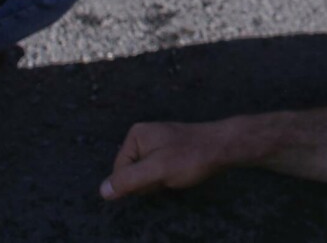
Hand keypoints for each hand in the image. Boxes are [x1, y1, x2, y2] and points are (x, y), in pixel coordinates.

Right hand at [100, 121, 229, 199]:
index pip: (120, 173)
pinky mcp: (168, 150)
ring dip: (160, 179)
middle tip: (170, 171)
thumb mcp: (157, 170)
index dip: (138, 182)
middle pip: (132, 173)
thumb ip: (129, 180)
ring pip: (146, 174)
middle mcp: (143, 136)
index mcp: (136, 135)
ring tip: (178, 169)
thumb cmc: (191, 156)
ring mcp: (156, 142)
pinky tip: (183, 169)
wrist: (223, 146)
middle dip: (150, 180)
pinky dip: (169, 175)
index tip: (159, 173)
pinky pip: (159, 170)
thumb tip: (103, 191)